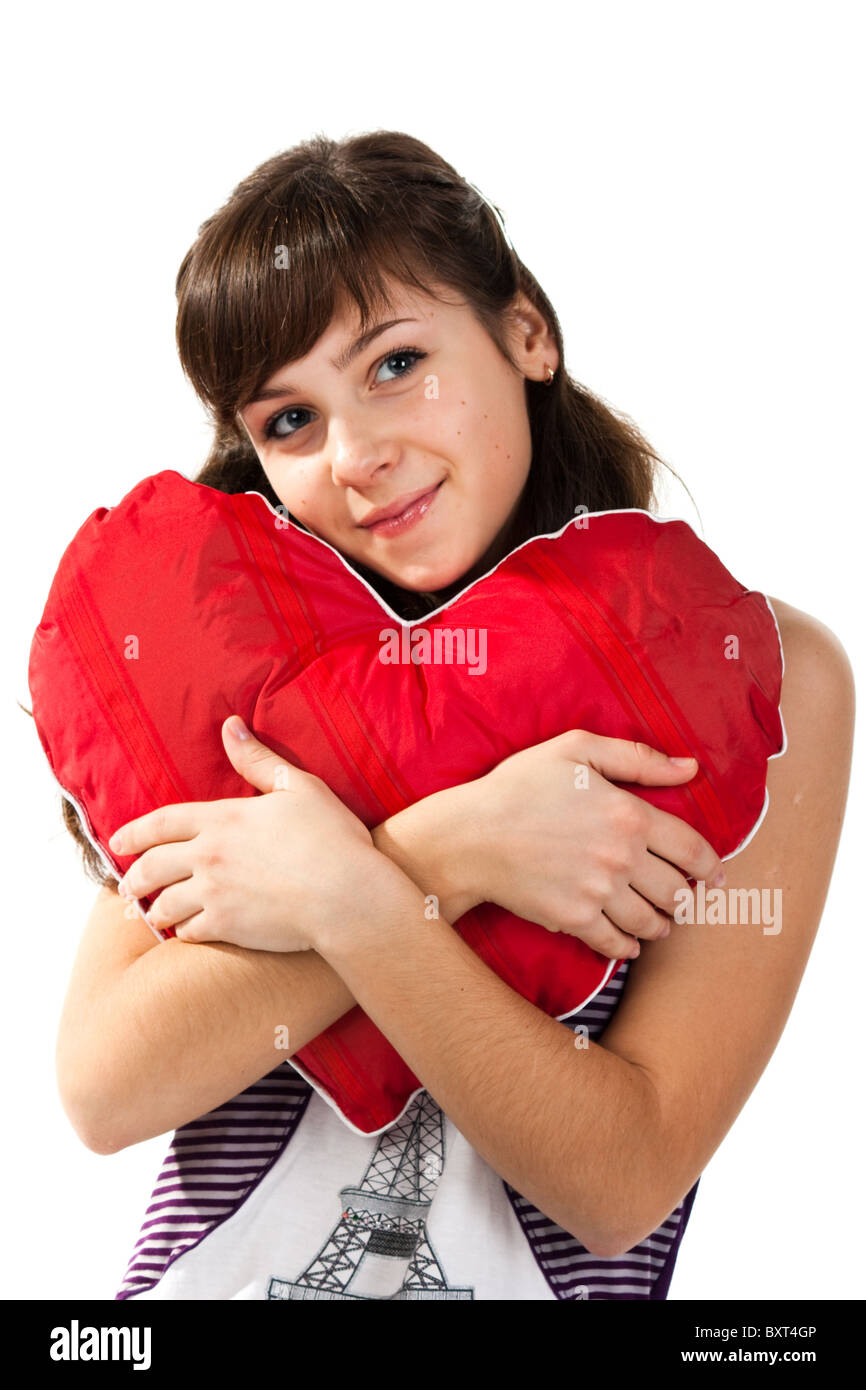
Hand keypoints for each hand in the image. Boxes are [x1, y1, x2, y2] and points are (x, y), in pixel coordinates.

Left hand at [110, 716, 383, 951]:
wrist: (346, 895)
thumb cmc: (331, 838)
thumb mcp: (298, 787)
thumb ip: (257, 760)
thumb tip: (231, 725)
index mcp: (222, 819)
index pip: (162, 822)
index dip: (134, 832)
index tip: (118, 842)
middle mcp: (209, 856)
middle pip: (153, 866)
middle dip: (134, 877)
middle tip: (127, 886)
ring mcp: (214, 893)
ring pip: (165, 904)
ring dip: (154, 909)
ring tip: (152, 914)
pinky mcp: (227, 926)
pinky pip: (189, 932)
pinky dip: (183, 932)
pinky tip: (186, 932)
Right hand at [460, 729, 726, 958]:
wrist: (469, 836)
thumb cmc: (520, 786)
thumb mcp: (575, 750)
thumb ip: (637, 758)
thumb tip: (691, 767)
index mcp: (629, 814)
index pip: (693, 849)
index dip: (711, 867)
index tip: (714, 875)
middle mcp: (621, 857)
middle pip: (678, 892)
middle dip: (688, 898)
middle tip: (686, 899)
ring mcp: (598, 892)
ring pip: (652, 922)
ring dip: (663, 925)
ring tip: (662, 923)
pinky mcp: (574, 918)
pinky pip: (616, 942)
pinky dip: (629, 947)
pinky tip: (630, 942)